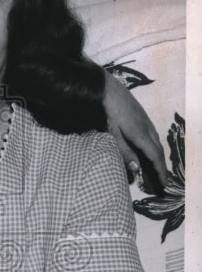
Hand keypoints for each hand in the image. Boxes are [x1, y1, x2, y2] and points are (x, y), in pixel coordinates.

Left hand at [103, 69, 167, 190]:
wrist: (108, 88)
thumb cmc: (108, 112)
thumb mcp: (113, 134)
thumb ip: (124, 151)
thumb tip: (136, 169)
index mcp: (140, 134)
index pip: (154, 157)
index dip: (160, 171)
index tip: (164, 183)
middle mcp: (147, 128)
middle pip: (158, 150)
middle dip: (161, 166)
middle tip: (163, 180)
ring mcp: (146, 121)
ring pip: (157, 142)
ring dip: (159, 156)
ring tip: (158, 168)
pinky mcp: (143, 116)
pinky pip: (153, 135)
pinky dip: (155, 146)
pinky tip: (150, 149)